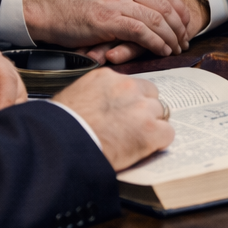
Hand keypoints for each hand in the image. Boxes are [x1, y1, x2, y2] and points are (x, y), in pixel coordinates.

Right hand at [53, 67, 173, 170]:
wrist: (60, 146)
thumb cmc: (60, 127)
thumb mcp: (74, 98)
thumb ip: (95, 95)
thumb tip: (100, 105)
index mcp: (107, 77)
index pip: (132, 85)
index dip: (131, 102)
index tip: (124, 114)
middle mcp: (128, 87)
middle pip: (150, 97)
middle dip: (144, 112)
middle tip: (130, 129)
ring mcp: (141, 108)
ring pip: (161, 114)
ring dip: (151, 127)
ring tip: (132, 142)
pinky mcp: (150, 130)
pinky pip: (167, 133)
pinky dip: (158, 143)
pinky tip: (142, 150)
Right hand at [72, 0, 208, 63]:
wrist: (45, 8)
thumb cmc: (72, 2)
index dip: (179, 9)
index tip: (185, 23)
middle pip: (164, 5)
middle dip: (179, 26)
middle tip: (183, 41)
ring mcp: (116, 1)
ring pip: (156, 19)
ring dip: (170, 37)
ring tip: (174, 49)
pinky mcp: (108, 20)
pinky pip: (142, 32)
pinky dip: (156, 43)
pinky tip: (161, 51)